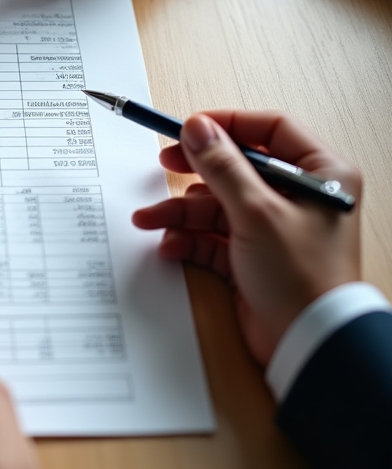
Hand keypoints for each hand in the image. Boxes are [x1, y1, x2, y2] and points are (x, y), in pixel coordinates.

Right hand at [133, 111, 362, 364]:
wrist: (308, 343)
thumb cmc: (303, 277)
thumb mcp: (257, 211)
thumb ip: (222, 166)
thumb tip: (196, 128)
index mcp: (319, 174)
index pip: (270, 129)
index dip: (227, 125)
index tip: (190, 129)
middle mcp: (298, 197)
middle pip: (237, 167)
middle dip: (196, 170)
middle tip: (164, 163)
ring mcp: (273, 227)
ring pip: (217, 204)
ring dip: (181, 212)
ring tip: (150, 219)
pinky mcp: (252, 256)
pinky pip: (212, 236)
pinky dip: (189, 239)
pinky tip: (170, 245)